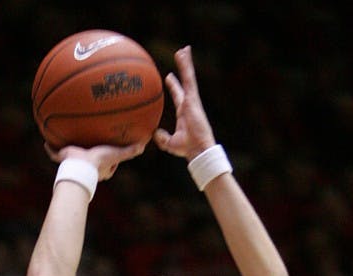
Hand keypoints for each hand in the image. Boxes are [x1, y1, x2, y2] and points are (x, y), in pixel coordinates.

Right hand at [45, 140, 145, 180]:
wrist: (81, 167)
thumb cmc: (99, 162)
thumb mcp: (117, 154)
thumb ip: (130, 151)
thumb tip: (144, 146)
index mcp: (100, 169)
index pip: (109, 164)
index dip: (111, 157)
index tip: (112, 149)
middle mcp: (87, 169)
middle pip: (89, 161)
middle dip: (89, 155)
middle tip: (91, 144)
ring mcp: (73, 165)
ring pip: (70, 159)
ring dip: (69, 153)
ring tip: (68, 141)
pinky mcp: (62, 160)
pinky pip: (53, 154)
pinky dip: (50, 149)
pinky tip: (45, 142)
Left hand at [153, 46, 215, 160]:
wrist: (198, 149)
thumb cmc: (187, 149)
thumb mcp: (169, 143)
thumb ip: (161, 138)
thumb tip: (153, 132)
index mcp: (183, 112)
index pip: (178, 95)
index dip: (173, 86)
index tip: (168, 77)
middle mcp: (188, 103)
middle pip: (185, 82)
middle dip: (182, 69)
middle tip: (180, 56)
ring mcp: (192, 100)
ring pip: (188, 77)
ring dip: (185, 63)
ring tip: (183, 49)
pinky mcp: (193, 98)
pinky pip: (188, 78)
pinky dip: (186, 66)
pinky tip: (184, 55)